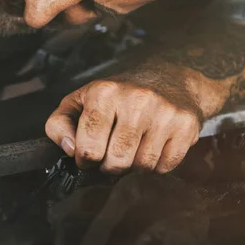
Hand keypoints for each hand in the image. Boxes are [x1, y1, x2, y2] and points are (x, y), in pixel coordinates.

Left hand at [45, 80, 201, 173]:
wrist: (169, 77)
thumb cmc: (117, 95)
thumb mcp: (79, 100)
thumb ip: (59, 124)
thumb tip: (69, 149)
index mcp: (104, 93)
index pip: (88, 148)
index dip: (85, 159)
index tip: (88, 154)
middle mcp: (136, 100)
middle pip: (116, 162)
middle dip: (110, 165)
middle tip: (111, 153)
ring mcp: (164, 112)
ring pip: (142, 167)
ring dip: (134, 165)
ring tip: (133, 147)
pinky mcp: (186, 125)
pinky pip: (165, 166)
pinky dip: (157, 165)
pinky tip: (153, 145)